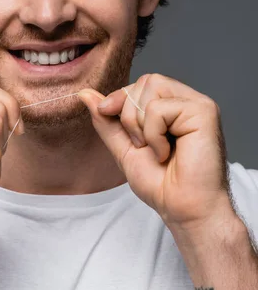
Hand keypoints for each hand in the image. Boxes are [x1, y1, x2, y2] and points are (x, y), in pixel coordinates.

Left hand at [77, 74, 231, 230]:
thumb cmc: (161, 185)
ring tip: (157, 150)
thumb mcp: (125, 150)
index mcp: (172, 109)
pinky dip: (154, 135)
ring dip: (141, 125)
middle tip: (142, 147)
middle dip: (129, 115)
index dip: (119, 97)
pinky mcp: (204, 111)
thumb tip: (85, 95)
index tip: (106, 113)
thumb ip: (108, 123)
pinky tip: (167, 153)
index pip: (140, 85)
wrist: (181, 208)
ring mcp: (197, 105)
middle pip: (145, 81)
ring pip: (151, 87)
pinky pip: (160, 107)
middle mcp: (186, 103)